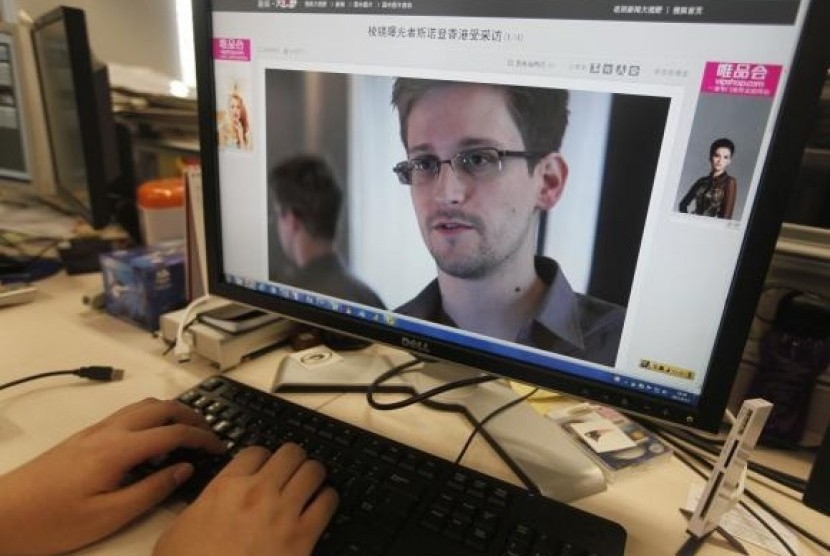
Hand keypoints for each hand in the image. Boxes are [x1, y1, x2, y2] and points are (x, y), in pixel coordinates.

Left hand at [0, 398, 224, 554]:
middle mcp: (107, 431)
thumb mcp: (109, 515)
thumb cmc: (54, 522)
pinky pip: (126, 415)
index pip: (172, 431)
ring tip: (187, 430)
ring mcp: (93, 431)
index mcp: (118, 449)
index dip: (202, 436)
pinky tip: (152, 439)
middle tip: (210, 432)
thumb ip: (151, 489)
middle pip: (159, 408)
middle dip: (190, 414)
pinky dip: (150, 418)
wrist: (1, 517)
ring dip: (170, 412)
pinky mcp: (82, 438)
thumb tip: (184, 468)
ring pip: (141, 406)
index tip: (220, 447)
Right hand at [154, 443, 338, 555]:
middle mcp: (257, 493)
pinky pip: (328, 501)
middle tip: (292, 472)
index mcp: (225, 488)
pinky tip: (321, 506)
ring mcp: (283, 512)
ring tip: (310, 485)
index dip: (262, 459)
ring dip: (313, 476)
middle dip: (293, 461)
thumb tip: (209, 503)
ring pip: (313, 470)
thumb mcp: (177, 532)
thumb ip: (200, 507)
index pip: (255, 451)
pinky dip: (328, 500)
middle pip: (290, 453)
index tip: (264, 467)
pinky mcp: (303, 536)